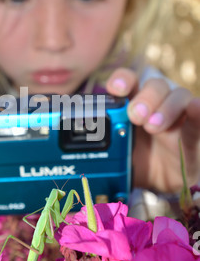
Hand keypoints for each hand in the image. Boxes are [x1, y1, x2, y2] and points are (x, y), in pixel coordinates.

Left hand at [106, 68, 199, 192]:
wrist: (158, 181)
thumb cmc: (134, 160)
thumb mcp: (114, 155)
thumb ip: (99, 150)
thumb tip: (73, 158)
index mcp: (132, 103)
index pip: (129, 82)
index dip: (123, 80)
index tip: (115, 88)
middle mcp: (155, 103)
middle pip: (154, 86)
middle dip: (144, 97)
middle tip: (134, 116)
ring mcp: (177, 114)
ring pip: (177, 96)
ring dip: (165, 107)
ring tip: (153, 125)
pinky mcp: (193, 129)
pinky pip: (199, 116)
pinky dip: (198, 111)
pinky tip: (195, 109)